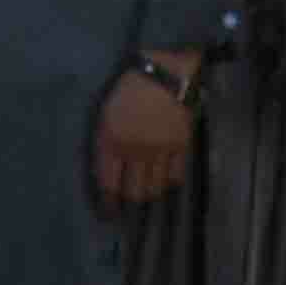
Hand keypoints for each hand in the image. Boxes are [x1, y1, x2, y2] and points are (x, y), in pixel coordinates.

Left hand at [92, 68, 194, 210]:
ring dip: (148, 193)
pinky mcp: (181, 148)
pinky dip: (169, 182)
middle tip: (126, 206)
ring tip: (145, 194)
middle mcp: (135, 151)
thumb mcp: (106, 112)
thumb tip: (107, 168)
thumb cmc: (130, 86)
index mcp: (112, 141)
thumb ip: (105, 141)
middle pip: (133, 192)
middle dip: (128, 202)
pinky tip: (165, 180)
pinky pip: (175, 176)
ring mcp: (159, 151)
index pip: (108, 183)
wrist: (166, 71)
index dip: (107, 202)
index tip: (107, 212)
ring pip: (154, 187)